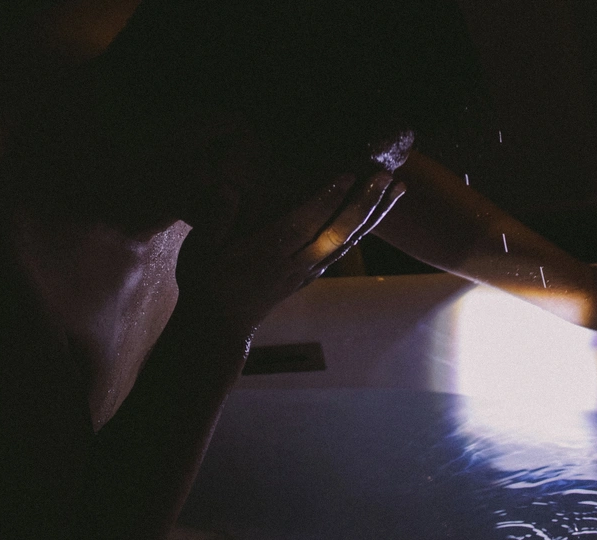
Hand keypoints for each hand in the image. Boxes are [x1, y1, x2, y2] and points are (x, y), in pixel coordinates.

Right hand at [175, 172, 404, 331]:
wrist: (219, 326)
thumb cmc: (205, 283)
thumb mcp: (198, 250)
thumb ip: (214, 219)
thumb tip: (227, 189)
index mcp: (265, 253)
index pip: (301, 224)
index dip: (326, 200)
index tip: (349, 175)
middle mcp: (292, 264)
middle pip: (335, 233)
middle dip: (363, 204)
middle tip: (387, 176)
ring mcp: (305, 272)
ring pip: (347, 243)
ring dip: (374, 215)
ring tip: (398, 190)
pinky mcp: (309, 277)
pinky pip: (342, 253)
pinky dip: (363, 232)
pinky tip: (378, 216)